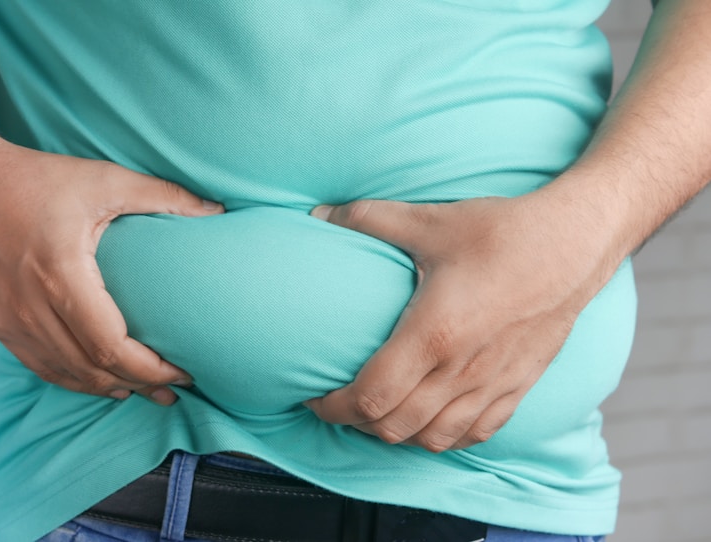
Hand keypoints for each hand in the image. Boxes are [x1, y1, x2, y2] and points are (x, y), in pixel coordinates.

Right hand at [0, 140, 223, 403]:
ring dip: (108, 387)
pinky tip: (100, 381)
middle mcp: (30, 306)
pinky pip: (40, 366)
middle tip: (173, 391)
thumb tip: (217, 211)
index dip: (151, 369)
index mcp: (60, 273)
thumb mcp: (105, 179)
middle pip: (92, 368)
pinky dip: (74, 379)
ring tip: (144, 392)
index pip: (111, 346)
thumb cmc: (36, 179)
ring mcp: (9, 320)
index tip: (183, 372)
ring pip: (65, 375)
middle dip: (139, 385)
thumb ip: (165, 195)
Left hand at [306, 194, 616, 450]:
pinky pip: (476, 434)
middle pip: (394, 427)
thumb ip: (367, 219)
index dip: (334, 407)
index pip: (371, 397)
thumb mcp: (429, 221)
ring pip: (433, 438)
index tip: (315, 397)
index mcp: (434, 334)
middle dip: (356, 423)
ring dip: (397, 434)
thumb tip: (318, 215)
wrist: (576, 243)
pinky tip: (430, 419)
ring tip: (379, 413)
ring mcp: (493, 384)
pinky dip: (443, 437)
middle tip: (340, 403)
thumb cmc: (502, 232)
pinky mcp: (519, 386)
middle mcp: (462, 370)